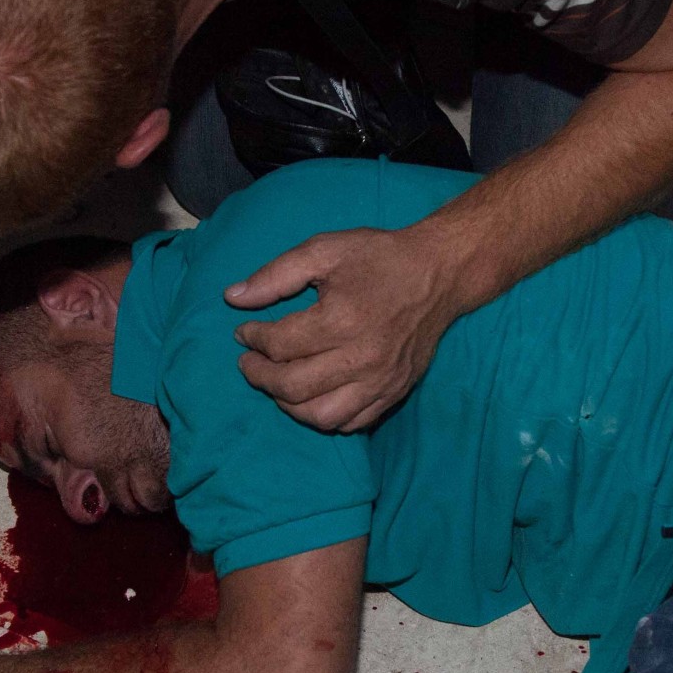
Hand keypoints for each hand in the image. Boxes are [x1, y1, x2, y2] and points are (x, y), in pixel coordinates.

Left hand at [225, 225, 478, 431]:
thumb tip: (232, 298)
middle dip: (260, 376)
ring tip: (277, 383)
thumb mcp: (324, 250)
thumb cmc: (379, 258)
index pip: (279, 345)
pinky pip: (350, 422)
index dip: (251, 339)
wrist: (439, 274)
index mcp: (341, 318)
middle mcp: (361, 357)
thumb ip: (275, 275)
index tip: (243, 332)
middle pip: (293, 386)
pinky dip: (323, 415)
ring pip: (320, 415)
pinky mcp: (394, 393)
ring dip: (287, 404)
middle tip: (249, 363)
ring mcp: (380, 381)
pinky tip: (311, 396)